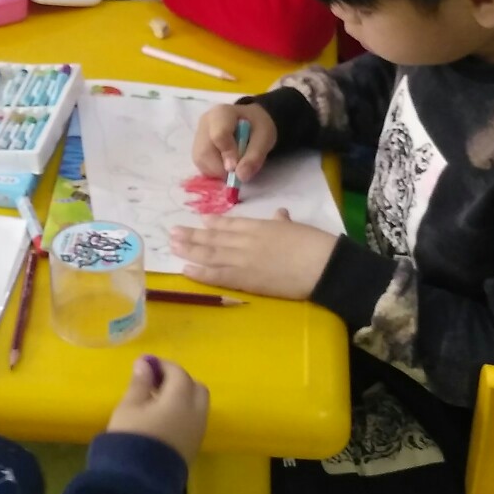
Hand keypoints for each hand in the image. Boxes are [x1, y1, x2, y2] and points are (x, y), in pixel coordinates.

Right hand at [106, 355, 209, 464]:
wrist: (138, 481)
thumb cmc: (131, 438)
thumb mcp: (129, 407)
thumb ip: (140, 384)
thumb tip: (145, 364)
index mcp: (180, 399)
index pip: (178, 374)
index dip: (163, 366)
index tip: (146, 365)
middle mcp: (196, 413)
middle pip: (196, 388)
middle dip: (179, 381)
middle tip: (156, 383)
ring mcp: (197, 432)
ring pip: (198, 405)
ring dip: (183, 398)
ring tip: (157, 402)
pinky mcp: (193, 447)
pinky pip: (194, 421)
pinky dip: (184, 413)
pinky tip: (163, 418)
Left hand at [170, 209, 336, 301]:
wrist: (321, 265)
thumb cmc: (313, 244)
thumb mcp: (295, 227)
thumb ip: (282, 221)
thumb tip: (279, 213)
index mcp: (258, 226)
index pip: (230, 224)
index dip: (213, 224)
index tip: (199, 221)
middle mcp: (244, 241)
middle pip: (213, 238)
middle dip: (192, 236)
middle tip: (172, 232)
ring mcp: (242, 260)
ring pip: (210, 254)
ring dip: (189, 250)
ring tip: (173, 246)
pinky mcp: (245, 280)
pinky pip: (217, 275)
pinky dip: (200, 273)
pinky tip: (186, 269)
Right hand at [191, 103, 275, 180]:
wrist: (250, 122)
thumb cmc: (257, 126)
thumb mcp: (265, 137)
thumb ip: (255, 156)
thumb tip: (241, 177)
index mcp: (222, 113)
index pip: (219, 135)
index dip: (228, 154)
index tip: (238, 168)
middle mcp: (205, 123)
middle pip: (205, 151)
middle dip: (221, 168)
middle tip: (237, 171)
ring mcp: (198, 135)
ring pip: (200, 160)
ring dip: (217, 172)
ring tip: (233, 167)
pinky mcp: (197, 148)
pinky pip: (201, 165)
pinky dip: (214, 172)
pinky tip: (225, 166)